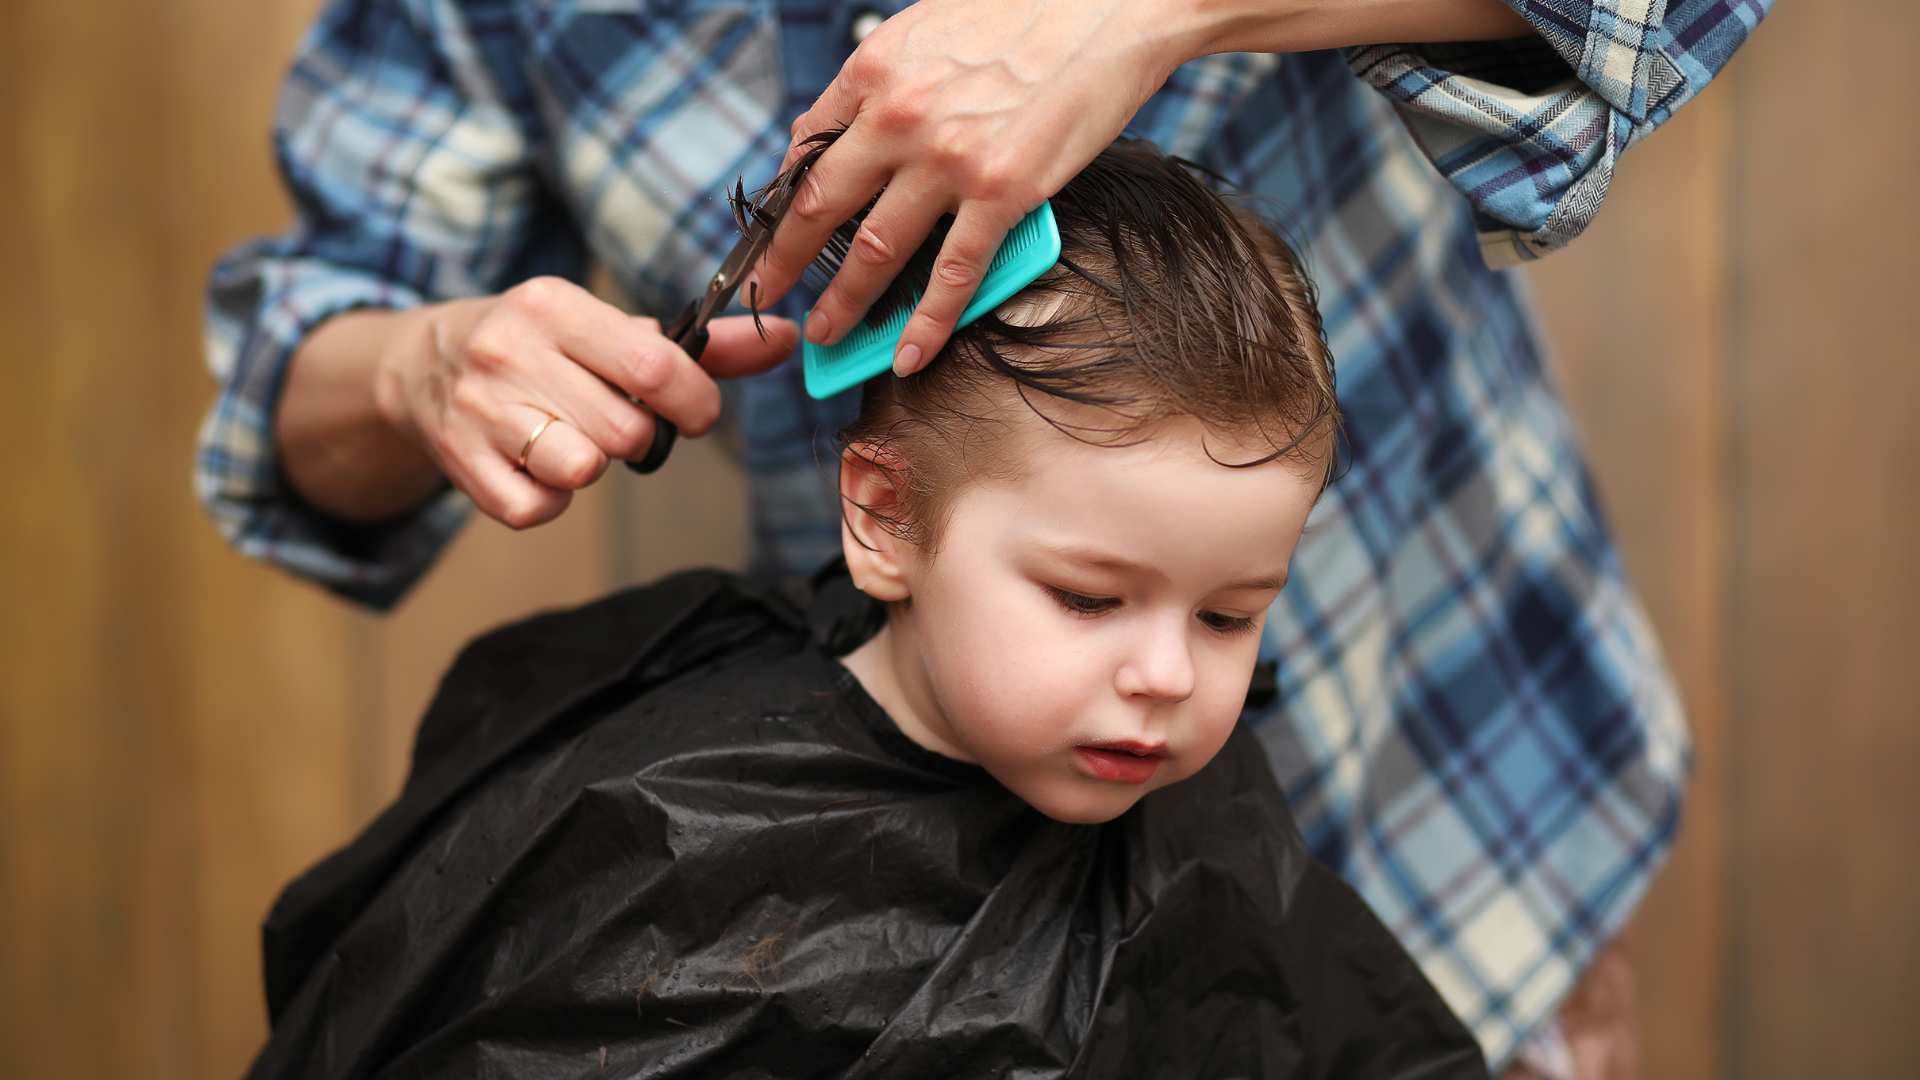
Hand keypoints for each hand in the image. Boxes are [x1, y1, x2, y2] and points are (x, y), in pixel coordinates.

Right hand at [379, 276, 797, 528]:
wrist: (422, 364)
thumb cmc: (543, 348)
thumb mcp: (609, 328)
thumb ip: (702, 344)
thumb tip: (787, 338)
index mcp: (554, 305)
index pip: (654, 365)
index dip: (694, 404)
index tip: (694, 414)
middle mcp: (509, 350)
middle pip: (625, 430)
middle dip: (636, 437)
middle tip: (613, 422)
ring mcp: (478, 408)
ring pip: (582, 469)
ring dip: (593, 466)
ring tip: (574, 440)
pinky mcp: (459, 461)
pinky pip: (537, 508)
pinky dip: (551, 501)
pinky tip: (541, 469)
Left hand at [747, 0, 1200, 375]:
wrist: (1109, 4)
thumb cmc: (1026, 8)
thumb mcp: (928, 26)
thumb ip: (886, 79)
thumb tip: (850, 128)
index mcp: (875, 69)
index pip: (807, 148)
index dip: (783, 199)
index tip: (771, 233)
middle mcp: (899, 116)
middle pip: (822, 207)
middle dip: (786, 262)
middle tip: (769, 296)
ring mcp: (949, 159)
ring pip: (876, 250)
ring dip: (845, 302)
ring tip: (828, 334)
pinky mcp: (1004, 193)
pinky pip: (955, 273)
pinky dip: (928, 322)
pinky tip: (908, 354)